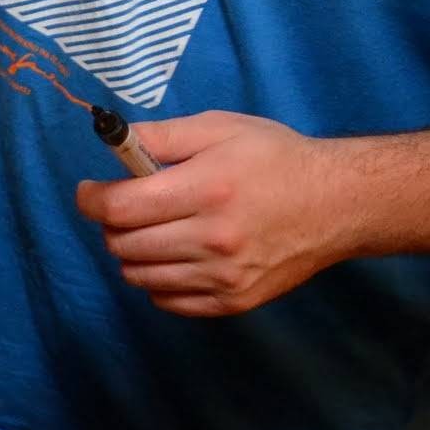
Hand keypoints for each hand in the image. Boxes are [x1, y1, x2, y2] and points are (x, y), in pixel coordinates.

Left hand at [76, 111, 358, 316]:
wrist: (339, 203)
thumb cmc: (275, 158)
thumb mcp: (218, 128)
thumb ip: (160, 136)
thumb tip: (112, 141)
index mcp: (207, 189)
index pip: (120, 208)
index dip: (91, 199)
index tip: (90, 191)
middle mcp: (215, 238)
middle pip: (123, 244)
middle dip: (111, 224)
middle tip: (125, 207)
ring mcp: (226, 276)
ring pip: (139, 276)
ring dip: (131, 253)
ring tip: (151, 230)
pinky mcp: (236, 300)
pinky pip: (168, 300)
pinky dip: (157, 280)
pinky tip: (173, 255)